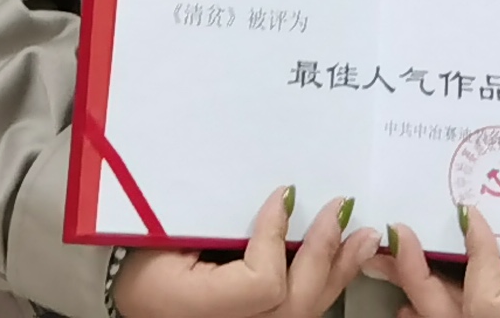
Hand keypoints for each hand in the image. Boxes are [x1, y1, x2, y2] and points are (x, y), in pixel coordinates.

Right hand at [111, 190, 378, 317]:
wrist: (136, 298)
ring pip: (304, 314)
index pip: (261, 285)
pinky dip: (325, 284)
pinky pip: (300, 313)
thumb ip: (217, 216)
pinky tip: (345, 259)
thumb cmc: (141, 253)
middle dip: (322, 254)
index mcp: (193, 308)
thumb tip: (282, 193)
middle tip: (340, 209)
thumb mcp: (164, 230)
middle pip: (293, 305)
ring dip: (337, 271)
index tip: (282, 194)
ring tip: (363, 237)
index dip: (275, 239)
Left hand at [379, 203, 499, 317]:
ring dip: (412, 292)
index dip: (475, 257)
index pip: (485, 301)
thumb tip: (480, 214)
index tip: (470, 214)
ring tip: (385, 261)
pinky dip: (426, 315)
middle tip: (398, 234)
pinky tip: (407, 304)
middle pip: (449, 316)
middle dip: (415, 274)